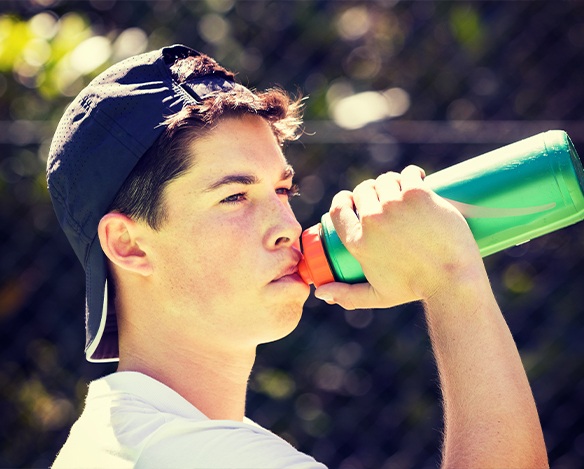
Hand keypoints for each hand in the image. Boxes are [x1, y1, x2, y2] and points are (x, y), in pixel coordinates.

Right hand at [314, 165, 484, 308]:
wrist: (453, 279)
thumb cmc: (415, 289)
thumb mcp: (377, 296)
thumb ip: (347, 297)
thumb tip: (320, 292)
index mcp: (357, 241)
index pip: (339, 209)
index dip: (344, 199)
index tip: (354, 199)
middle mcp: (372, 220)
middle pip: (362, 190)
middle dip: (371, 191)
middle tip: (386, 199)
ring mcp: (395, 205)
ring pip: (386, 179)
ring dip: (392, 182)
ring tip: (403, 192)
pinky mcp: (418, 194)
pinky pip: (408, 173)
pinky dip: (412, 174)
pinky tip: (416, 177)